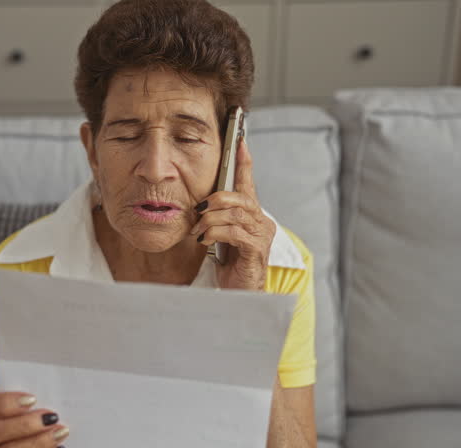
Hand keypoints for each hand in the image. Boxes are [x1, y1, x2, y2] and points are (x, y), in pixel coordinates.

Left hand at [191, 138, 275, 290]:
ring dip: (211, 219)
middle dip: (217, 199)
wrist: (239, 294)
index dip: (245, 163)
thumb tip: (198, 206)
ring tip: (198, 230)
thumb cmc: (230, 266)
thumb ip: (215, 220)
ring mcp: (262, 237)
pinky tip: (205, 240)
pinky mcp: (256, 250)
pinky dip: (215, 233)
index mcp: (253, 216)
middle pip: (241, 198)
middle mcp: (262, 223)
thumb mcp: (220, 237)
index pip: (249, 185)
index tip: (240, 142)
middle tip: (199, 210)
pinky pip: (235, 232)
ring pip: (236, 214)